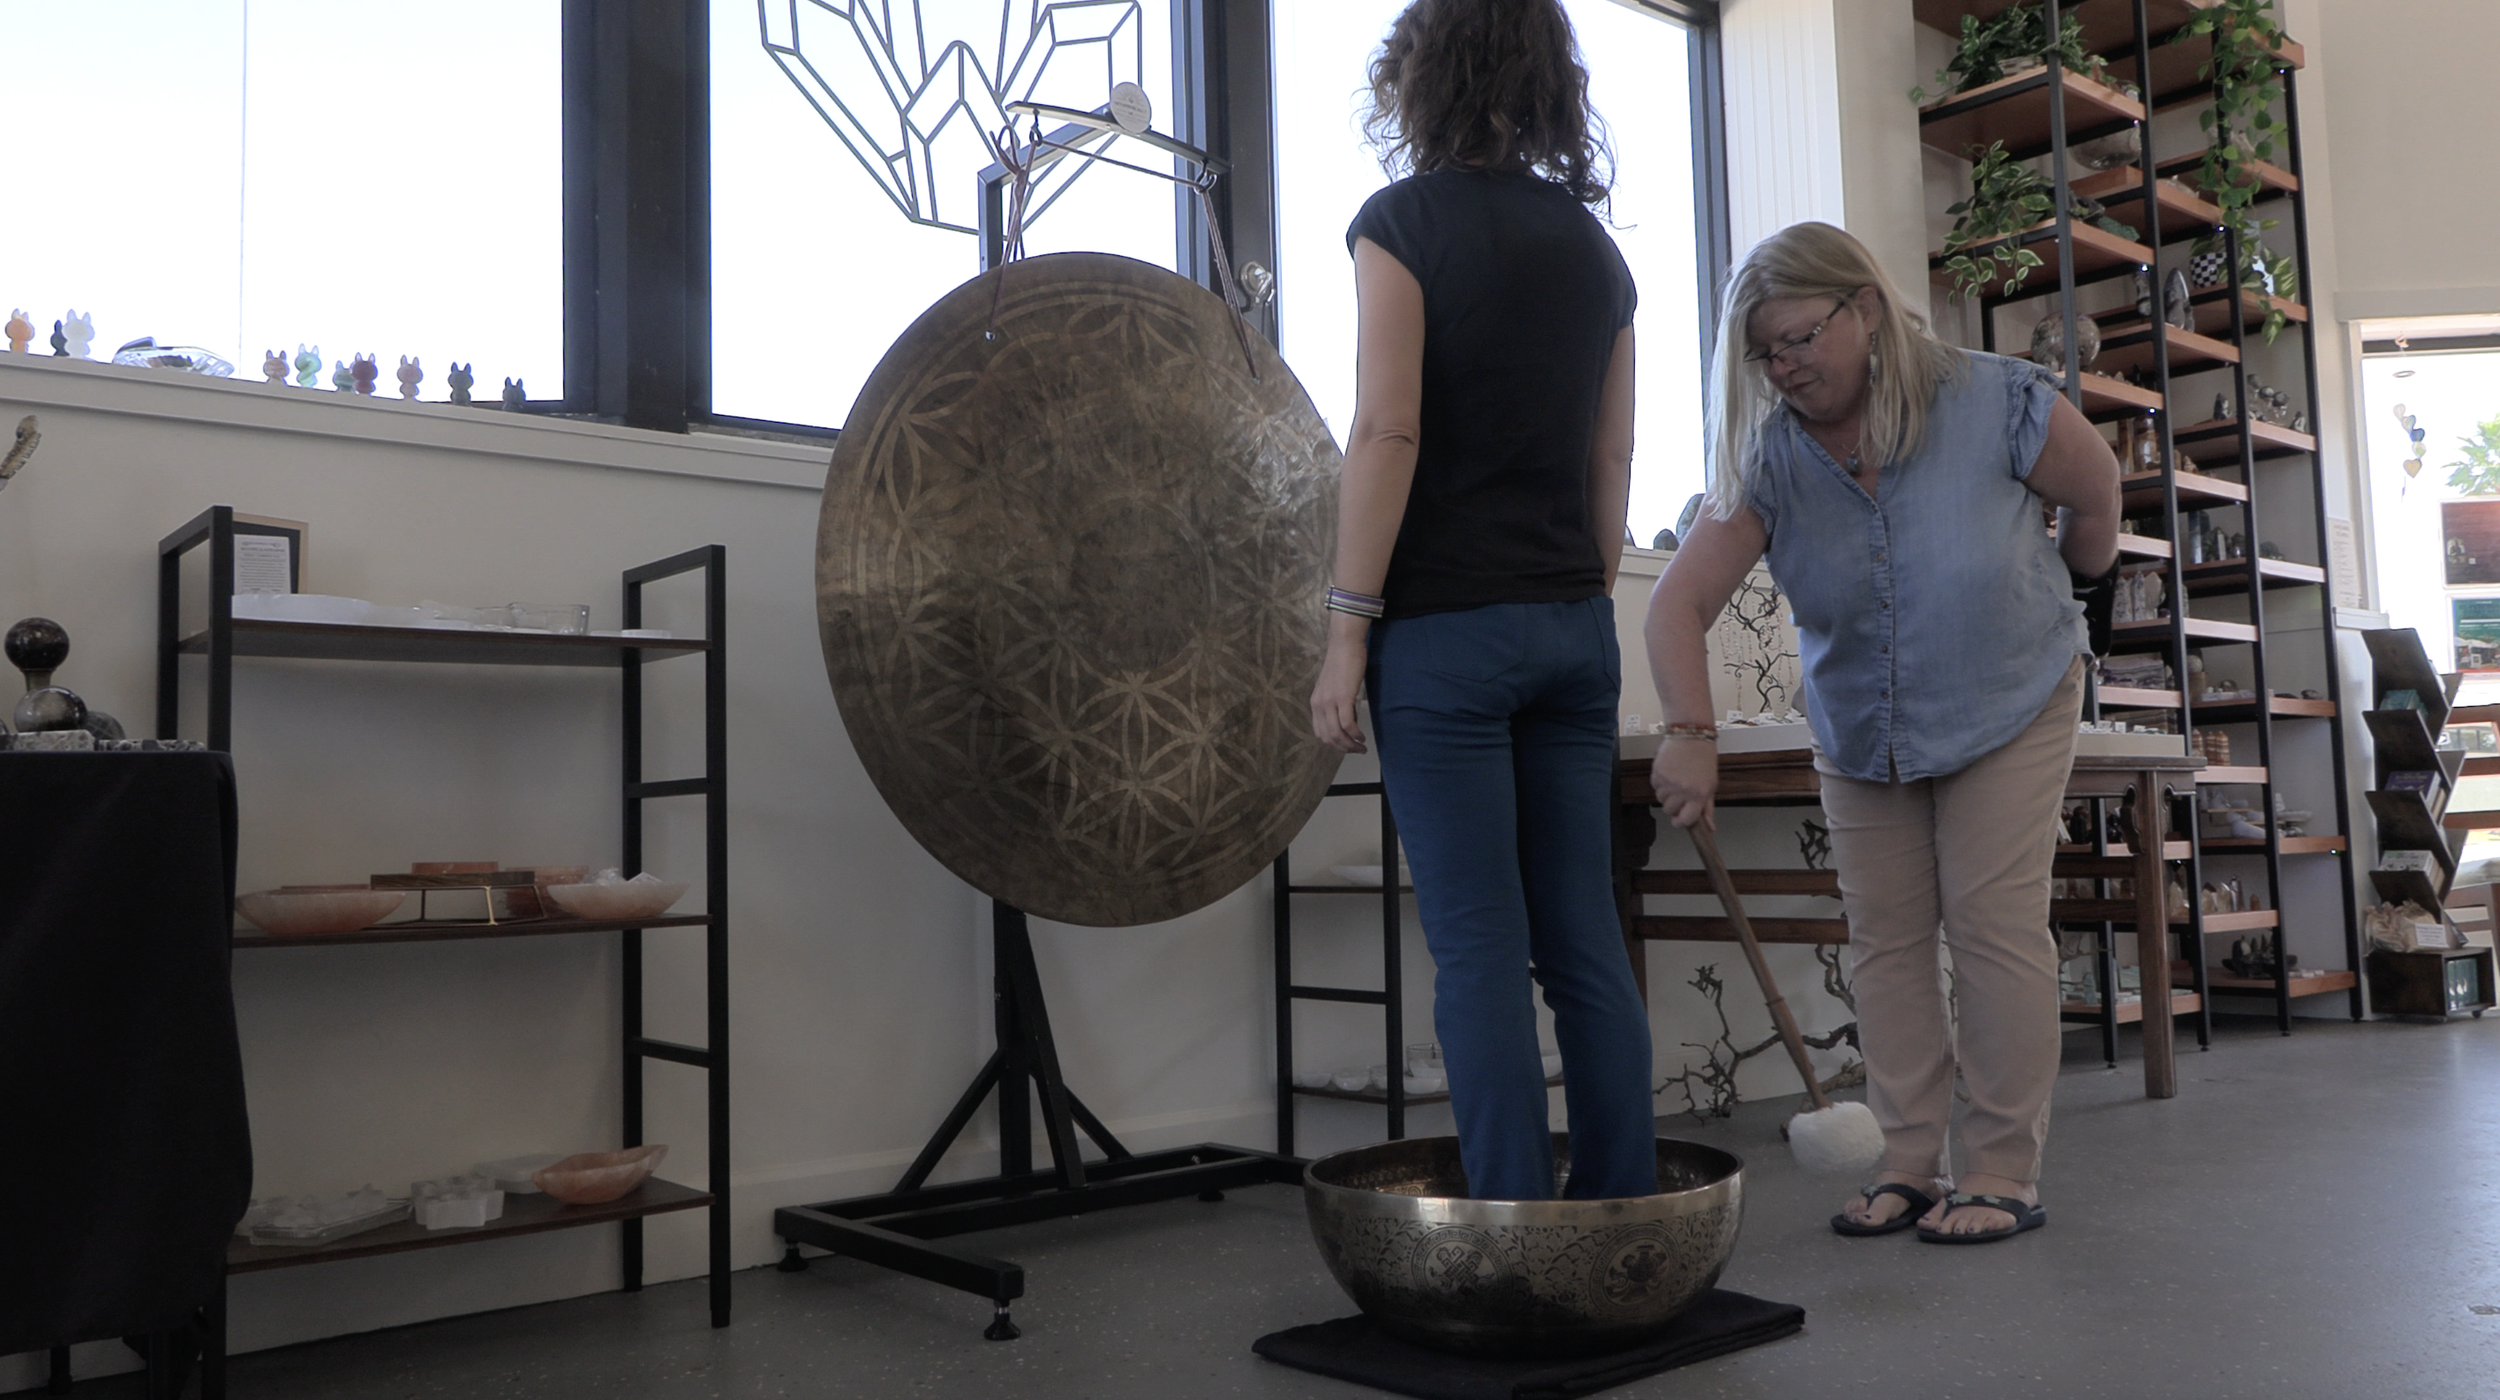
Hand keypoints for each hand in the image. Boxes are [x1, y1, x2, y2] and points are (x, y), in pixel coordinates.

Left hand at [1310, 634, 1369, 753]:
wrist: (1344, 644)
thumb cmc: (1342, 662)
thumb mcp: (1334, 686)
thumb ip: (1336, 702)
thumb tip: (1348, 718)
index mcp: (1315, 703)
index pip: (1320, 732)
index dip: (1334, 744)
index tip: (1347, 745)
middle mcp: (1319, 704)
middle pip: (1328, 737)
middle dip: (1343, 748)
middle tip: (1357, 750)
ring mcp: (1329, 702)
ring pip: (1337, 734)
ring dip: (1350, 745)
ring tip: (1361, 747)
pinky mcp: (1343, 697)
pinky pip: (1348, 724)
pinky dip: (1356, 734)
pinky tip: (1362, 736)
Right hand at [1650, 739, 1716, 828]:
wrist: (1692, 736)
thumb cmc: (1704, 759)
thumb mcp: (1711, 785)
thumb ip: (1708, 808)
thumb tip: (1710, 827)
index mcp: (1699, 794)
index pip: (1686, 819)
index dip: (1680, 822)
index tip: (1679, 820)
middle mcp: (1683, 790)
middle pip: (1669, 810)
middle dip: (1673, 806)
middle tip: (1679, 794)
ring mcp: (1669, 782)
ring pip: (1660, 799)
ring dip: (1666, 794)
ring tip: (1675, 781)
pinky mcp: (1658, 773)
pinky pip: (1655, 787)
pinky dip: (1660, 783)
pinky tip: (1669, 773)